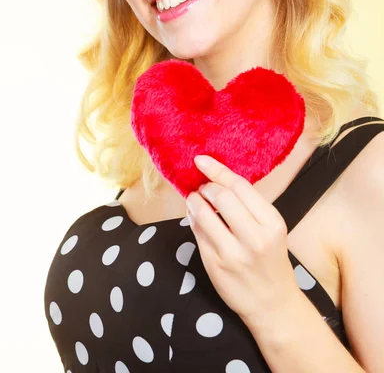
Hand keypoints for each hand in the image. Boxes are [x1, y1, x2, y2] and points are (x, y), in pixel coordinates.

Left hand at [186, 154, 301, 329]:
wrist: (272, 304)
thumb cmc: (271, 260)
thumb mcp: (271, 229)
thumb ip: (249, 206)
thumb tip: (217, 179)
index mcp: (272, 223)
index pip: (240, 187)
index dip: (217, 170)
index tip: (201, 160)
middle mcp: (254, 237)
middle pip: (222, 196)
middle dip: (207, 186)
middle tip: (203, 187)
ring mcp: (233, 253)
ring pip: (204, 214)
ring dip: (194, 201)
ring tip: (195, 199)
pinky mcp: (215, 265)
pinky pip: (197, 233)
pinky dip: (192, 218)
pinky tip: (195, 216)